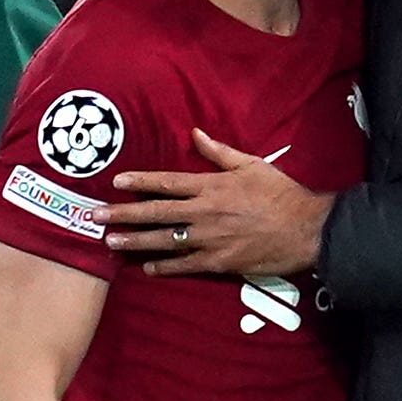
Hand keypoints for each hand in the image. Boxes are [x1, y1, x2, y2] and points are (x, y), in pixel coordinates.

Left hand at [103, 131, 337, 276]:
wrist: (307, 229)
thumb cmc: (281, 194)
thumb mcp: (251, 165)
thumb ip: (219, 152)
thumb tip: (195, 133)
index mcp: (211, 186)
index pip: (166, 182)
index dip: (139, 182)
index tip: (115, 182)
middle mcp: (204, 212)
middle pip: (155, 213)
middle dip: (122, 214)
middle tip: (94, 217)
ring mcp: (209, 239)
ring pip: (163, 240)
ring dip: (134, 241)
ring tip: (110, 242)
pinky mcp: (219, 262)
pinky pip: (185, 265)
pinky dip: (165, 266)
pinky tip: (147, 267)